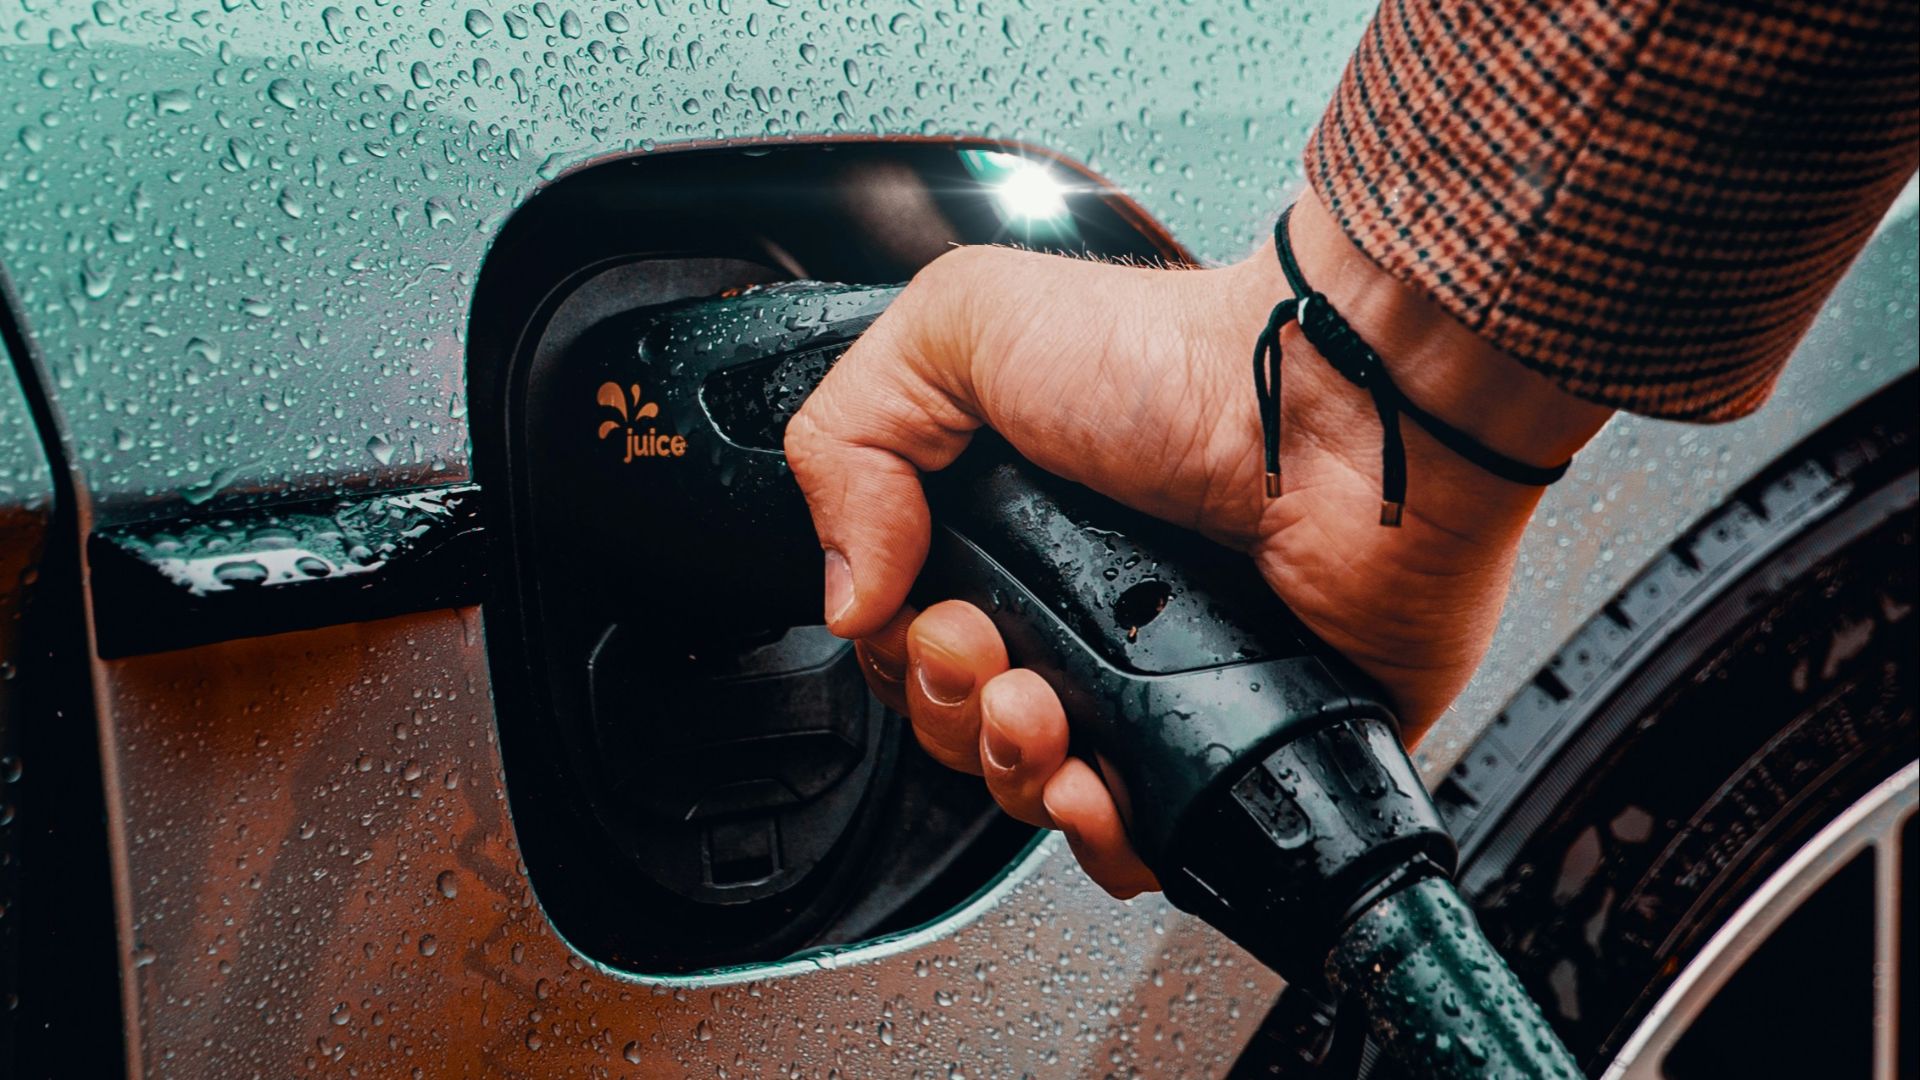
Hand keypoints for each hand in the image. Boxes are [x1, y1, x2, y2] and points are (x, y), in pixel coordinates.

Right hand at [784, 190, 1611, 896]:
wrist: (1340, 412)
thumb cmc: (1181, 358)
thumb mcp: (961, 328)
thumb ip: (849, 436)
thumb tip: (841, 591)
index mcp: (1010, 525)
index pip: (908, 634)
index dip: (900, 650)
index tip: (932, 614)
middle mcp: (1080, 605)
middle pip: (961, 723)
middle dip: (951, 710)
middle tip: (992, 656)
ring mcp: (1159, 678)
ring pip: (1037, 790)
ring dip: (1013, 771)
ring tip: (1046, 715)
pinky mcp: (1236, 737)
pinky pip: (1148, 840)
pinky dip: (1104, 839)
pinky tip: (1097, 789)